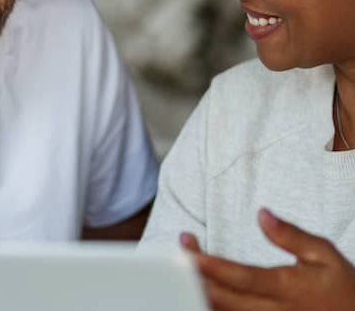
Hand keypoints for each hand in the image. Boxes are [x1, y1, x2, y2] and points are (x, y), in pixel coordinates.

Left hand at [180, 209, 354, 310]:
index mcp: (285, 288)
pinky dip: (211, 305)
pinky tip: (199, 288)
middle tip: (178, 250)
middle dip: (195, 274)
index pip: (239, 277)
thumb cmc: (341, 287)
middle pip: (222, 296)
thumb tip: (262, 214)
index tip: (187, 248)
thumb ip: (290, 235)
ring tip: (182, 267)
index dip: (210, 265)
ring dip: (197, 291)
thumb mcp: (324, 254)